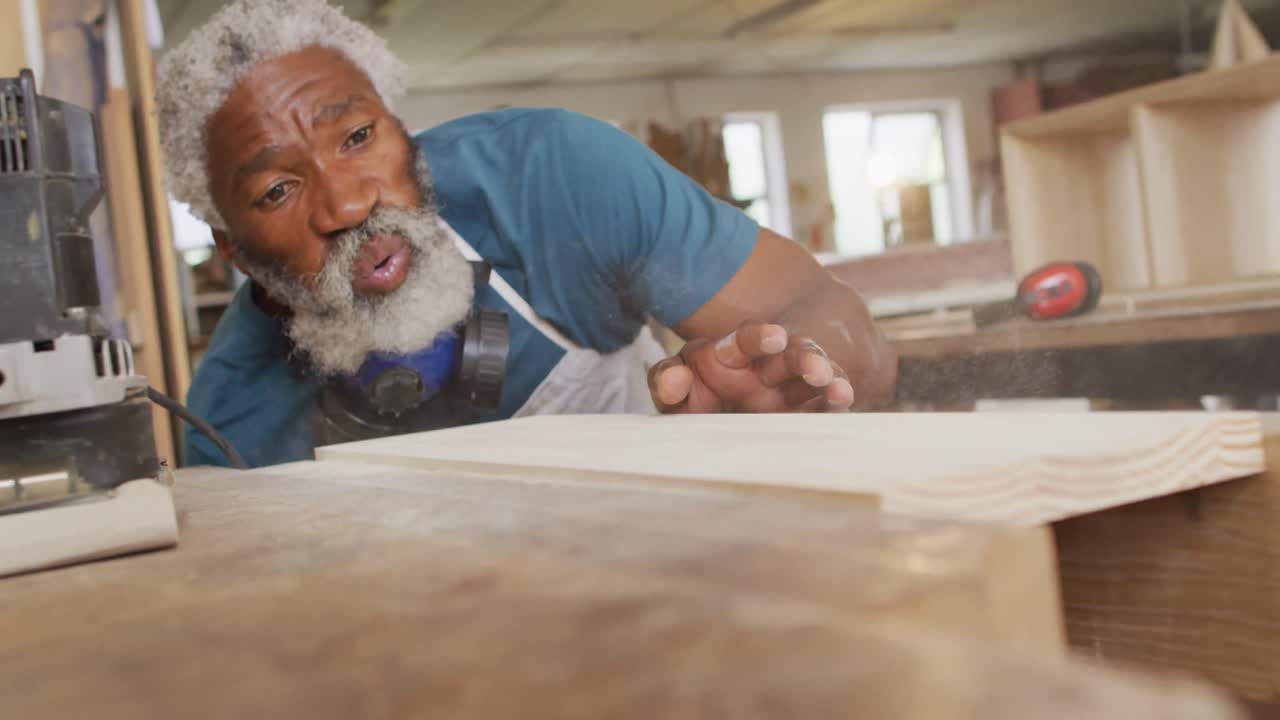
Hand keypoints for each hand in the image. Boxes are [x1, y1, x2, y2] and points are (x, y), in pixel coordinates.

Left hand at [647, 320, 854, 413]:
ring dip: (826, 383)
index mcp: (733, 355)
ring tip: (841, 391)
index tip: (776, 337)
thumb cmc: (697, 400)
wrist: (723, 419)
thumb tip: (673, 380)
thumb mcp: (678, 391)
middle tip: (817, 369)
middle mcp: (767, 369)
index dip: (759, 338)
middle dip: (804, 361)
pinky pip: (823, 405)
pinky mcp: (805, 412)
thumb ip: (667, 382)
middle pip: (789, 357)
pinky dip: (832, 405)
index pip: (746, 340)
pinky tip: (845, 405)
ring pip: (813, 379)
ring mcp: (790, 390)